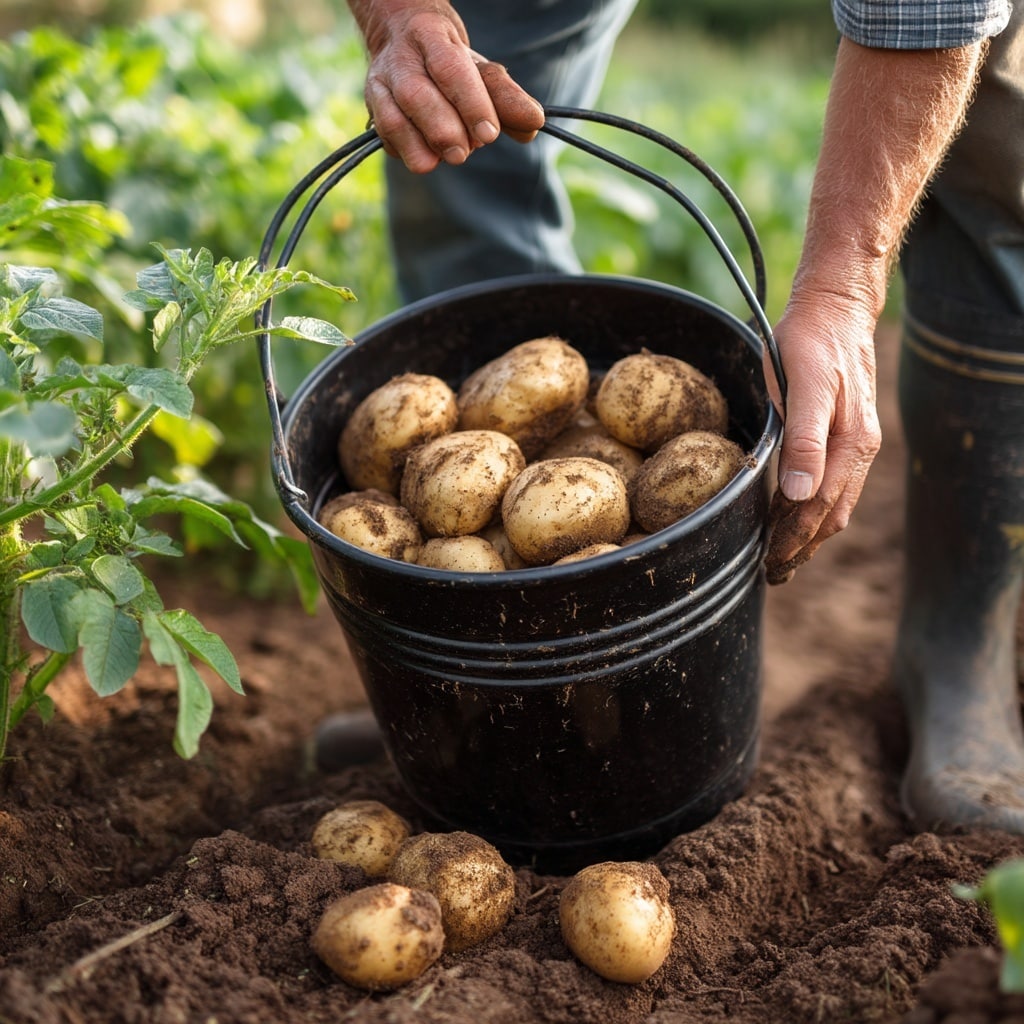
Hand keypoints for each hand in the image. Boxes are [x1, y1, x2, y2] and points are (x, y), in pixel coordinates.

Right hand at [355, 3, 544, 171]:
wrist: (401, 36)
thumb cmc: (449, 62)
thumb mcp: (480, 70)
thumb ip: (507, 97)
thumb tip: (533, 123)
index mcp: (432, 36)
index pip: (451, 68)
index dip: (471, 103)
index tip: (490, 133)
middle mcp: (400, 58)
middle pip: (416, 95)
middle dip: (444, 130)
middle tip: (464, 152)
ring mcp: (380, 84)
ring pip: (393, 119)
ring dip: (421, 146)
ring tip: (447, 157)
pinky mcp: (372, 110)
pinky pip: (385, 138)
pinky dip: (407, 152)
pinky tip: (427, 155)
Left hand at [763, 292, 881, 583]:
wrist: (835, 307)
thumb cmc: (812, 342)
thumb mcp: (805, 386)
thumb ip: (804, 440)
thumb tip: (801, 496)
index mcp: (850, 444)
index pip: (819, 509)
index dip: (794, 540)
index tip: (772, 565)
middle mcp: (858, 449)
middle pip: (831, 515)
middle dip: (802, 547)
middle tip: (773, 573)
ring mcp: (856, 442)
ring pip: (835, 503)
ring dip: (809, 533)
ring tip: (783, 555)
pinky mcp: (846, 433)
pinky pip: (834, 483)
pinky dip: (815, 508)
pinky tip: (795, 512)